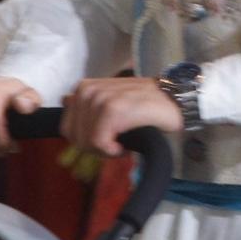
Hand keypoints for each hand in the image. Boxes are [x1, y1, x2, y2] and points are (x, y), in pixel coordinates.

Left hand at [61, 76, 181, 155]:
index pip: (67, 128)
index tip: (109, 137)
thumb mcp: (111, 99)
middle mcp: (87, 90)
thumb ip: (87, 102)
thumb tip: (64, 100)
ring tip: (123, 141)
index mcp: (84, 88)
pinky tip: (125, 146)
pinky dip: (112, 151)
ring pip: (86, 142)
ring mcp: (99, 98)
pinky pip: (99, 143)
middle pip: (74, 137)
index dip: (87, 141)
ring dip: (106, 150)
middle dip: (95, 147)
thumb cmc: (144, 106)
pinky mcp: (111, 109)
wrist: (175, 102)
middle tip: (116, 142)